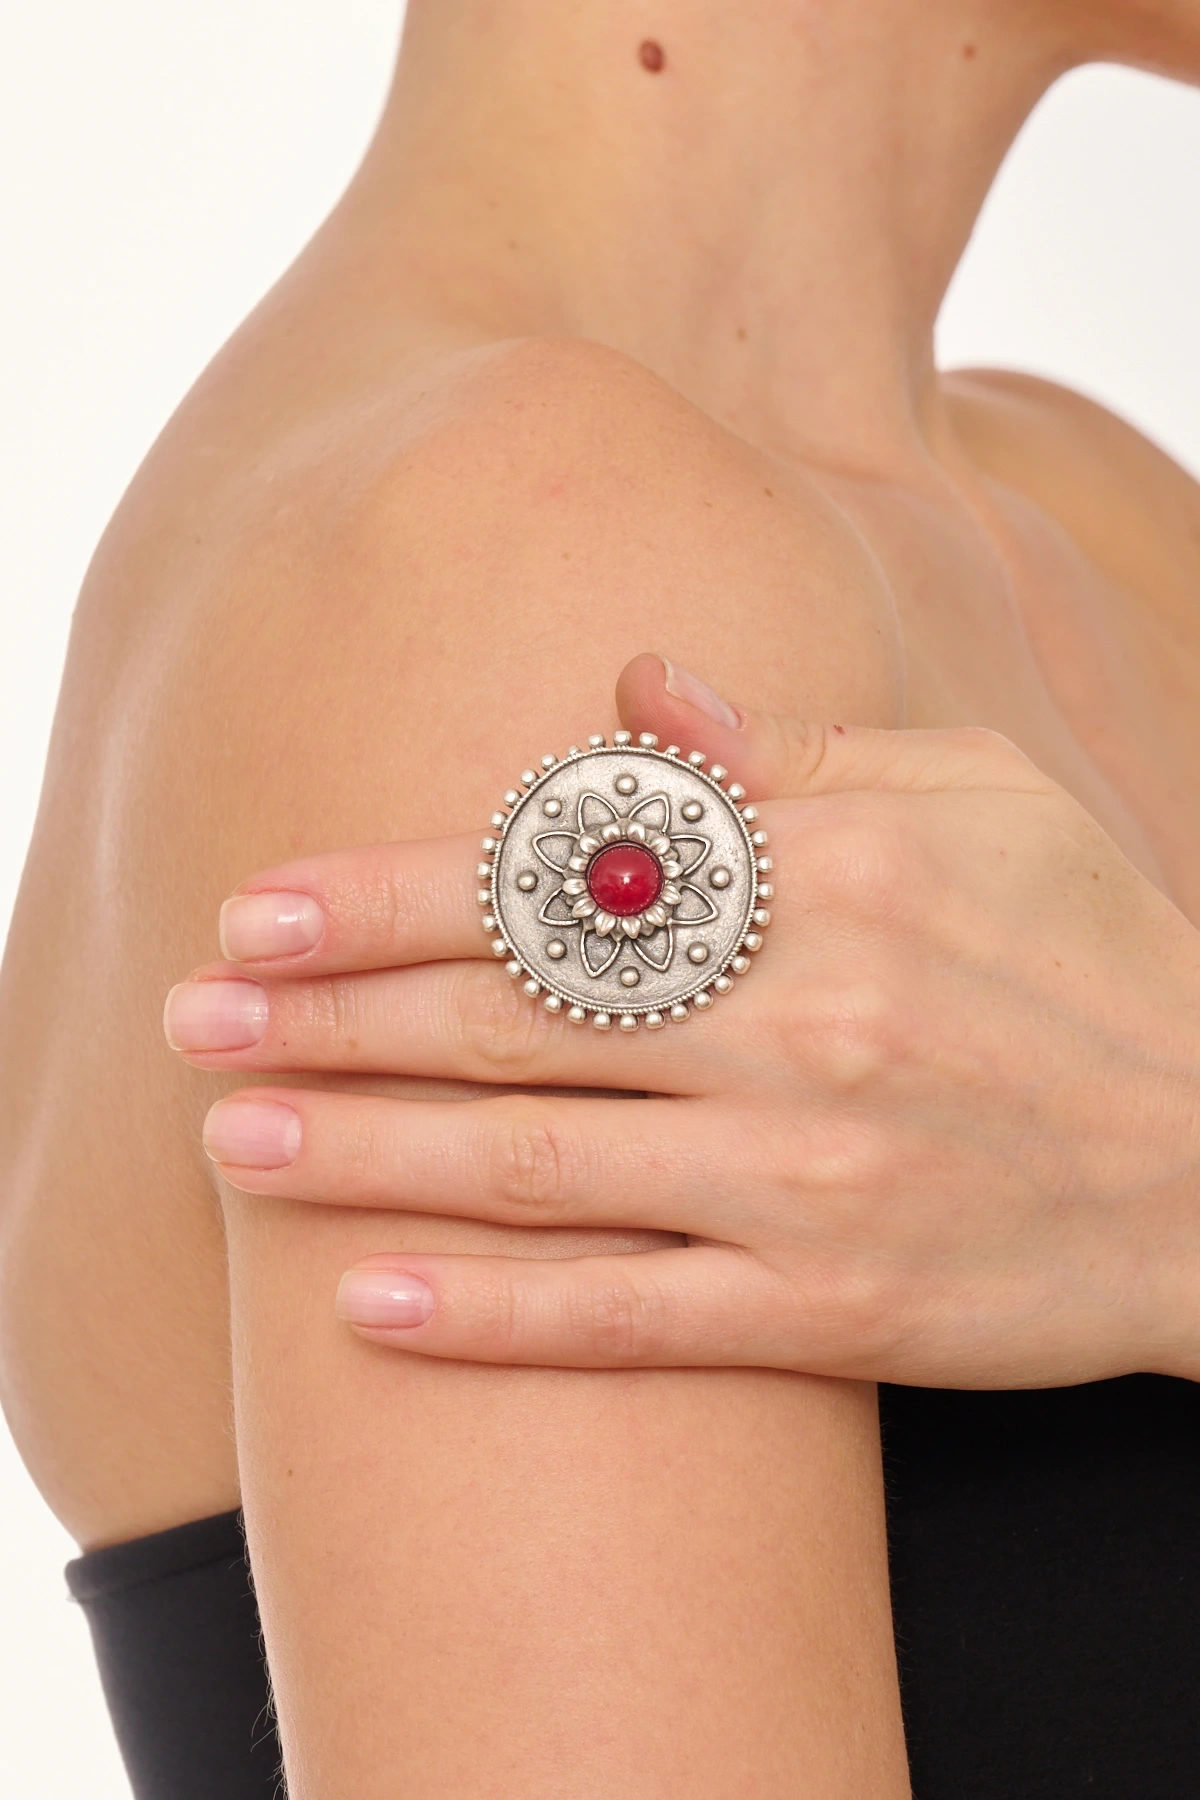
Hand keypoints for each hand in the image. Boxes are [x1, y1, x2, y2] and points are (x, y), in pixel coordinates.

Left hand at [166, 655, 1199, 1384]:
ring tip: (231, 1143)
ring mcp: (812, 1172)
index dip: (387, 893)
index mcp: (828, 874)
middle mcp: (803, 1019)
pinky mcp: (835, 1303)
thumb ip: (798, 751)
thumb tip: (639, 690)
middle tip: (192, 1021)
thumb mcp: (980, 800)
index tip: (258, 907)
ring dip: (365, 1154)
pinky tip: (372, 1305)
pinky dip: (496, 1315)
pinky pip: (633, 1318)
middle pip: (513, 1013)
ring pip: (542, 1162)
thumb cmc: (1099, 957)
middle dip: (330, 1016)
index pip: (558, 876)